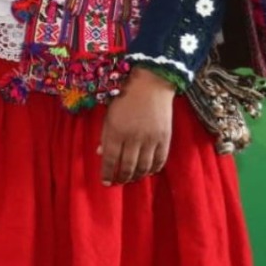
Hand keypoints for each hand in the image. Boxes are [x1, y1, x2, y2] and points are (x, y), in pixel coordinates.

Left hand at [99, 67, 174, 186]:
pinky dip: (154, 169)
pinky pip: (160, 160)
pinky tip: (148, 172)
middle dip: (121, 178)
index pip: (110, 160)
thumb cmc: (125, 97)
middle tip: (118, 182)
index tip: (105, 182)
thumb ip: (105, 135)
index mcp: (116, 132)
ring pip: (144, 166)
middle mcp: (133, 138)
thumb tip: (100, 153)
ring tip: (131, 179)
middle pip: (127, 166)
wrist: (151, 83)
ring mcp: (151, 139)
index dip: (107, 173)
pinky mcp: (165, 138)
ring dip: (136, 176)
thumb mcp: (109, 114)